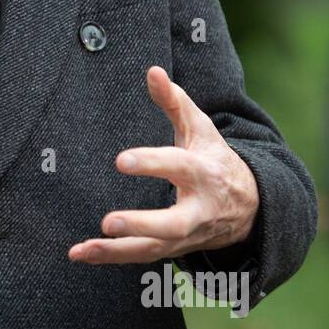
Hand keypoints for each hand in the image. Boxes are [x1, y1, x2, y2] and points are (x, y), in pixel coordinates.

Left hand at [68, 65, 259, 264]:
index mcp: (204, 173)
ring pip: (154, 249)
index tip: (121, 160)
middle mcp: (198, 209)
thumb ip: (175, 101)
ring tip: (85, 248)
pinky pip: (141, 256)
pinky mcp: (172, 248)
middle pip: (173, 223)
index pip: (178, 167)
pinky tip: (80, 253)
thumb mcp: (200, 129)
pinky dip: (110, 257)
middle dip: (142, 224)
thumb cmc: (214, 159)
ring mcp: (186, 234)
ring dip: (118, 250)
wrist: (248, 208)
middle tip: (108, 222)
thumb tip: (152, 71)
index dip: (152, 163)